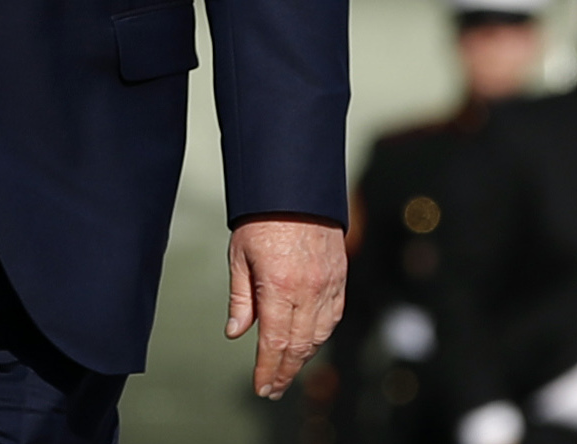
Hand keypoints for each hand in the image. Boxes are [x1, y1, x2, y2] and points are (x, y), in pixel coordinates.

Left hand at [226, 214, 346, 399]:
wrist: (295, 188)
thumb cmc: (262, 218)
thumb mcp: (239, 255)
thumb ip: (241, 297)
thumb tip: (236, 332)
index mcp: (280, 286)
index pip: (275, 342)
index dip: (268, 369)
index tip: (261, 387)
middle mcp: (308, 290)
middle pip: (299, 345)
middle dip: (285, 371)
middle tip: (273, 388)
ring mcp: (328, 285)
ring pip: (319, 335)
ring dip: (303, 357)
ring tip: (287, 370)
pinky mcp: (340, 277)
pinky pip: (334, 317)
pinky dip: (321, 335)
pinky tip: (308, 343)